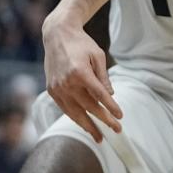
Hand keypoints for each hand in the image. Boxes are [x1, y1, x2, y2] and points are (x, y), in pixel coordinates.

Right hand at [43, 14, 122, 142]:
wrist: (57, 35)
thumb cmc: (81, 44)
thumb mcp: (98, 55)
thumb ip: (103, 77)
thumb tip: (110, 95)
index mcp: (80, 72)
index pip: (99, 95)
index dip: (111, 107)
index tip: (120, 116)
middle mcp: (67, 83)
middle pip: (88, 107)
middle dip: (104, 120)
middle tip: (117, 129)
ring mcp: (57, 88)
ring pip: (75, 113)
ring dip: (88, 126)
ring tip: (99, 137)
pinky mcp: (51, 90)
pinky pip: (65, 109)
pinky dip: (75, 117)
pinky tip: (85, 124)